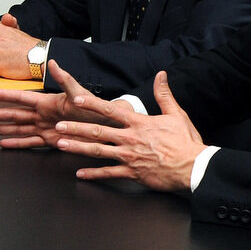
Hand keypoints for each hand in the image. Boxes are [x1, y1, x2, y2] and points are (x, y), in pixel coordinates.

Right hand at [0, 59, 127, 147]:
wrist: (107, 125)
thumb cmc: (95, 108)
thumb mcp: (79, 92)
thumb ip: (65, 80)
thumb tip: (54, 64)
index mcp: (47, 102)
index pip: (20, 98)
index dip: (3, 96)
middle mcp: (42, 115)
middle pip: (13, 114)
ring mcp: (45, 128)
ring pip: (18, 128)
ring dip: (1, 129)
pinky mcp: (51, 140)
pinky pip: (30, 142)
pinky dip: (17, 144)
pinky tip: (4, 144)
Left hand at [50, 70, 202, 191]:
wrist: (193, 167)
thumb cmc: (185, 141)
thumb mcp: (176, 114)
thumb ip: (164, 94)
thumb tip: (161, 75)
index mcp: (139, 123)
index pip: (110, 110)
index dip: (91, 105)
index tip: (76, 100)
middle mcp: (129, 139)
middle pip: (97, 131)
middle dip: (75, 128)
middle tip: (57, 126)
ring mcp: (128, 156)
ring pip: (97, 151)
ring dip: (77, 148)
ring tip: (60, 145)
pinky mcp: (132, 173)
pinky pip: (108, 173)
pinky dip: (93, 174)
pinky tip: (79, 173)